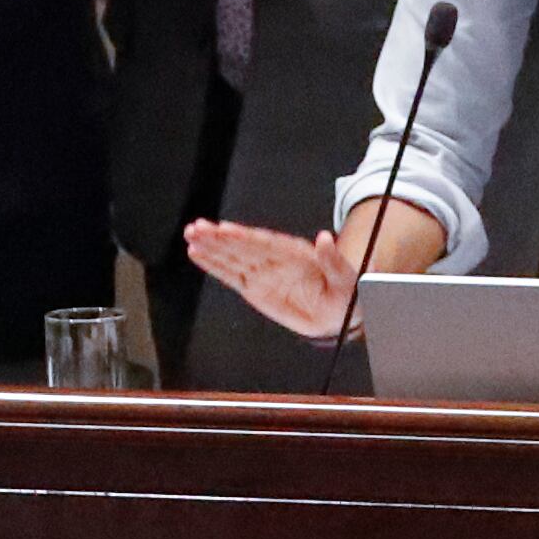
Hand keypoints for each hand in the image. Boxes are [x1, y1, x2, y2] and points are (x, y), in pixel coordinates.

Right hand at [182, 218, 361, 342]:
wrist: (342, 309)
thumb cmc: (345, 291)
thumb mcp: (347, 276)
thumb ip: (333, 259)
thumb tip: (325, 238)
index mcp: (295, 254)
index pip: (265, 243)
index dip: (244, 237)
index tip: (226, 230)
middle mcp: (274, 259)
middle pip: (242, 246)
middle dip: (219, 238)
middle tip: (196, 228)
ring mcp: (263, 272)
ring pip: (232, 257)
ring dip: (211, 247)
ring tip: (191, 235)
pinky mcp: (255, 287)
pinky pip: (231, 275)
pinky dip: (213, 265)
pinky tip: (196, 254)